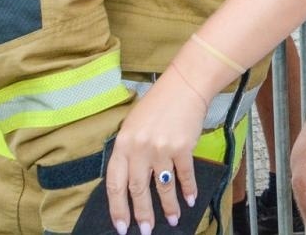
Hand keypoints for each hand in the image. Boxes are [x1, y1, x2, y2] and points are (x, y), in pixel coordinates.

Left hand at [105, 71, 209, 234]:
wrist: (184, 86)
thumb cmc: (157, 104)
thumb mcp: (133, 125)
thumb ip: (129, 152)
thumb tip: (130, 183)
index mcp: (123, 144)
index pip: (115, 184)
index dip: (117, 208)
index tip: (121, 226)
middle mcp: (140, 149)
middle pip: (138, 190)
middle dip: (142, 214)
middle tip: (145, 231)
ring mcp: (162, 149)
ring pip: (162, 187)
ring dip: (168, 207)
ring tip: (171, 221)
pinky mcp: (183, 147)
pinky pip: (184, 175)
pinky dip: (188, 189)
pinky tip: (190, 199)